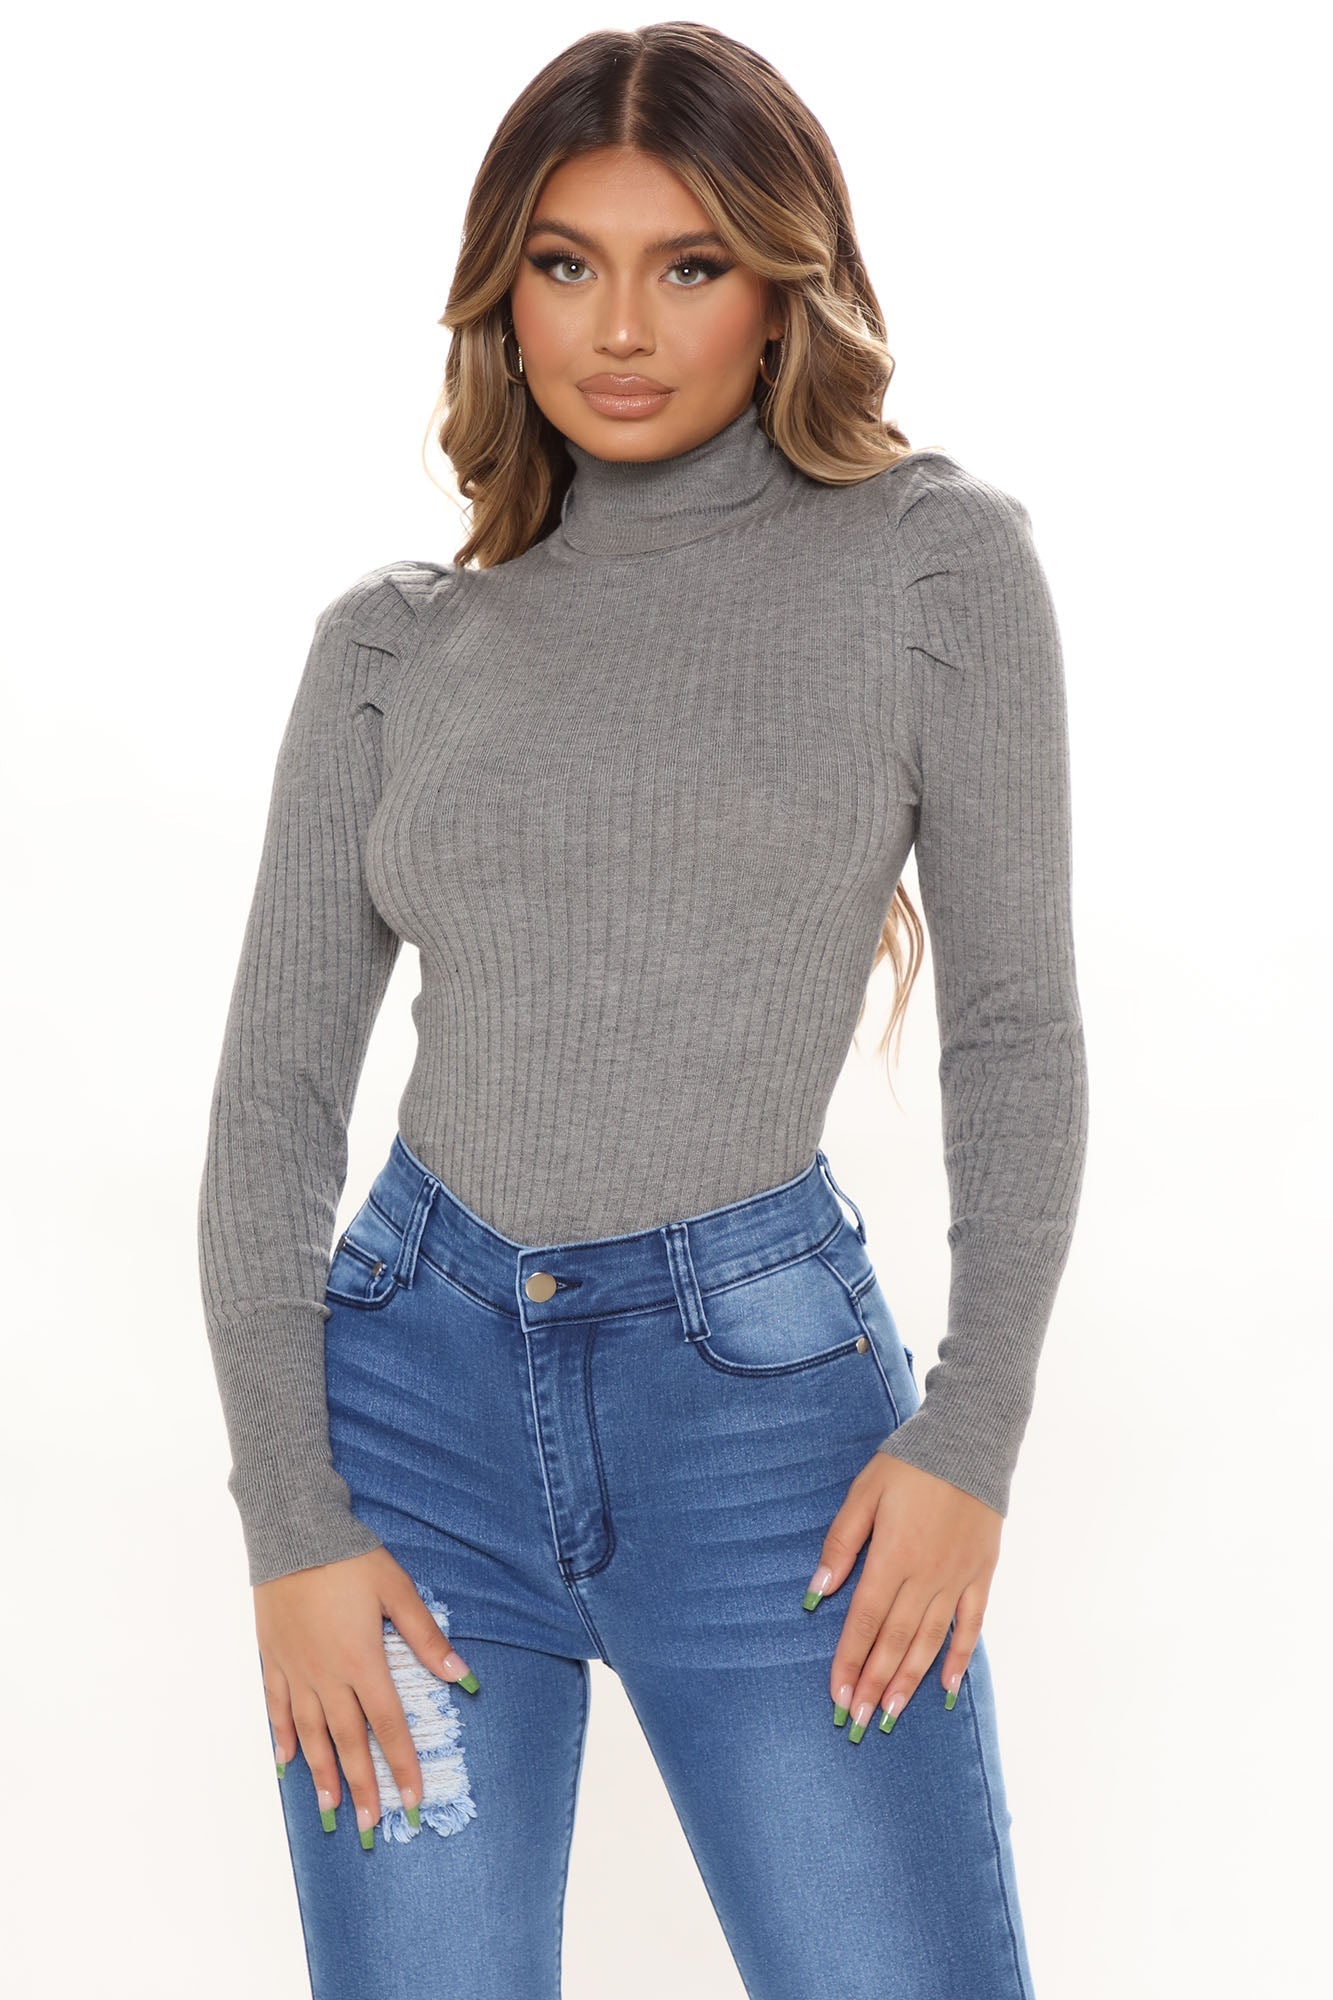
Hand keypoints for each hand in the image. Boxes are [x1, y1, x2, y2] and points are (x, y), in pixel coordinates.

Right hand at [257, 1546, 478, 1845]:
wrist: (293, 1532)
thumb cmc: (348, 1557)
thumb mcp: (397, 1590)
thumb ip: (426, 1636)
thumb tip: (460, 1674)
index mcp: (362, 1662)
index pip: (388, 1726)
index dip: (402, 1765)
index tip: (412, 1801)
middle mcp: (327, 1676)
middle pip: (348, 1741)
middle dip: (362, 1786)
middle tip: (370, 1825)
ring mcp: (296, 1671)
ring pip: (310, 1734)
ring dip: (322, 1774)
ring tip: (330, 1808)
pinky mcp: (274, 1659)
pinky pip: (276, 1708)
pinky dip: (282, 1738)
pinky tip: (287, 1763)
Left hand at [804, 1453, 1001, 1739]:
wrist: (970, 1441)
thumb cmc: (910, 1463)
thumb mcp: (864, 1492)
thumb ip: (841, 1542)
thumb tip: (818, 1589)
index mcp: (892, 1557)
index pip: (864, 1622)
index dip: (849, 1662)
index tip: (837, 1696)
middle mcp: (925, 1577)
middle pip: (894, 1641)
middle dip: (874, 1685)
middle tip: (858, 1722)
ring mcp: (956, 1579)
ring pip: (929, 1641)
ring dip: (908, 1680)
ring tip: (892, 1714)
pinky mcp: (980, 1574)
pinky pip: (971, 1624)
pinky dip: (958, 1656)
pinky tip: (946, 1685)